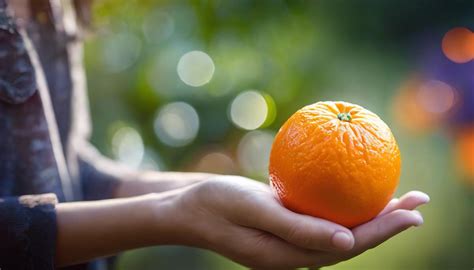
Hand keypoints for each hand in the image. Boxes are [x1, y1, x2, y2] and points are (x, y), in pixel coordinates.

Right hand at [167, 175, 428, 268]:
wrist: (188, 208)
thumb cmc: (216, 203)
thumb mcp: (254, 209)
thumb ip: (297, 228)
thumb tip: (346, 240)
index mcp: (290, 256)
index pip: (348, 246)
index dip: (384, 231)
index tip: (414, 213)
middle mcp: (295, 253)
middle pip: (352, 239)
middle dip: (389, 224)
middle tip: (420, 202)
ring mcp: (291, 242)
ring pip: (341, 230)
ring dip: (373, 216)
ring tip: (400, 198)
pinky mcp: (285, 227)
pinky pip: (324, 218)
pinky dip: (347, 207)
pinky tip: (356, 192)